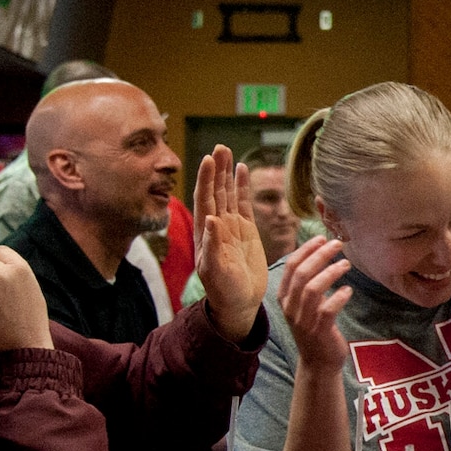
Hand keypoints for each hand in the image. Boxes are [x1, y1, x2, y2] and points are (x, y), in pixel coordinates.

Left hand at [194, 145, 268, 342]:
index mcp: (205, 233)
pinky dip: (242, 186)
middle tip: (219, 147)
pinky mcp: (246, 230)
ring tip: (227, 150)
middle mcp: (216, 225)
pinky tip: (242, 169)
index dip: (205, 179)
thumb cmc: (223, 291)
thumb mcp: (216, 272)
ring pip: (228, 193)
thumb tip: (211, 219)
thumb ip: (214, 246)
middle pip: (215, 190)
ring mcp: (231, 226)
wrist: (238, 303)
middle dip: (216, 169)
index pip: (204, 200)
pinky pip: (243, 203)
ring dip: (226, 172)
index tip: (207, 160)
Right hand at [279, 235, 352, 368]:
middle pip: (301, 274)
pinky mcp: (319, 332)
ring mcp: (303, 321)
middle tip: (337, 244)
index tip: (322, 238)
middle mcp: (290, 308)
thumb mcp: (304, 303)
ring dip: (330, 273)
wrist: (318, 363)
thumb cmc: (314, 327)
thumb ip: (307, 282)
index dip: (306, 250)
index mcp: (284, 298)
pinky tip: (348, 290)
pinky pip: (327, 311)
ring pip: (312, 290)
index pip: (290, 267)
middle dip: (320, 255)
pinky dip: (338, 298)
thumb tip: (320, 252)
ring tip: (346, 264)